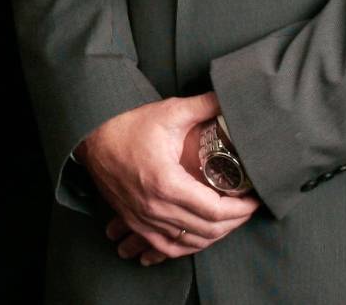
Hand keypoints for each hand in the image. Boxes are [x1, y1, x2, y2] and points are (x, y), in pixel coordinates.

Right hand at [78, 93, 257, 264]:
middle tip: (247, 209)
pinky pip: (167, 248)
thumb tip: (230, 97)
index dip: (240, 210)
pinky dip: (187, 247)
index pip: (215, 210)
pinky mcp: (135, 222)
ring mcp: (143, 219)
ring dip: (214, 236)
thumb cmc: (128, 125)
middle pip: (207, 230)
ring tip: (229, 221)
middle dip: (234, 223)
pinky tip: (199, 238)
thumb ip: (203, 106)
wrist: (91, 138)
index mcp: (167, 183)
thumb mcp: (168, 112)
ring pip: (189, 243)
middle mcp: (155, 207)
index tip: (254, 201)